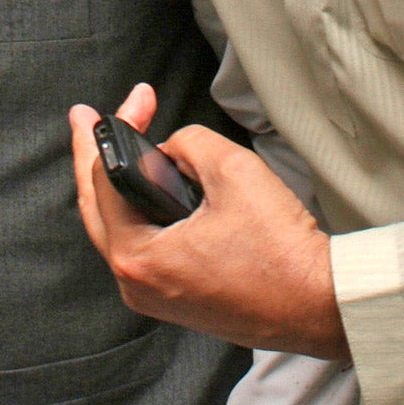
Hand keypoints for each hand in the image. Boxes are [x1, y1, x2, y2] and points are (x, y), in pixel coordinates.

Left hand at [69, 84, 347, 359]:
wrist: (319, 306)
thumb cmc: (282, 251)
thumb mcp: (232, 170)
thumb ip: (188, 142)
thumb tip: (171, 149)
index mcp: (138, 256)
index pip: (108, 178)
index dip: (121, 127)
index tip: (140, 98)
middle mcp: (136, 283)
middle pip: (96, 207)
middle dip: (90, 156)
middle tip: (84, 118)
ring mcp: (154, 296)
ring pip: (116, 230)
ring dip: (112, 184)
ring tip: (105, 146)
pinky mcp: (175, 300)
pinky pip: (141, 247)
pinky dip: (136, 212)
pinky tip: (140, 189)